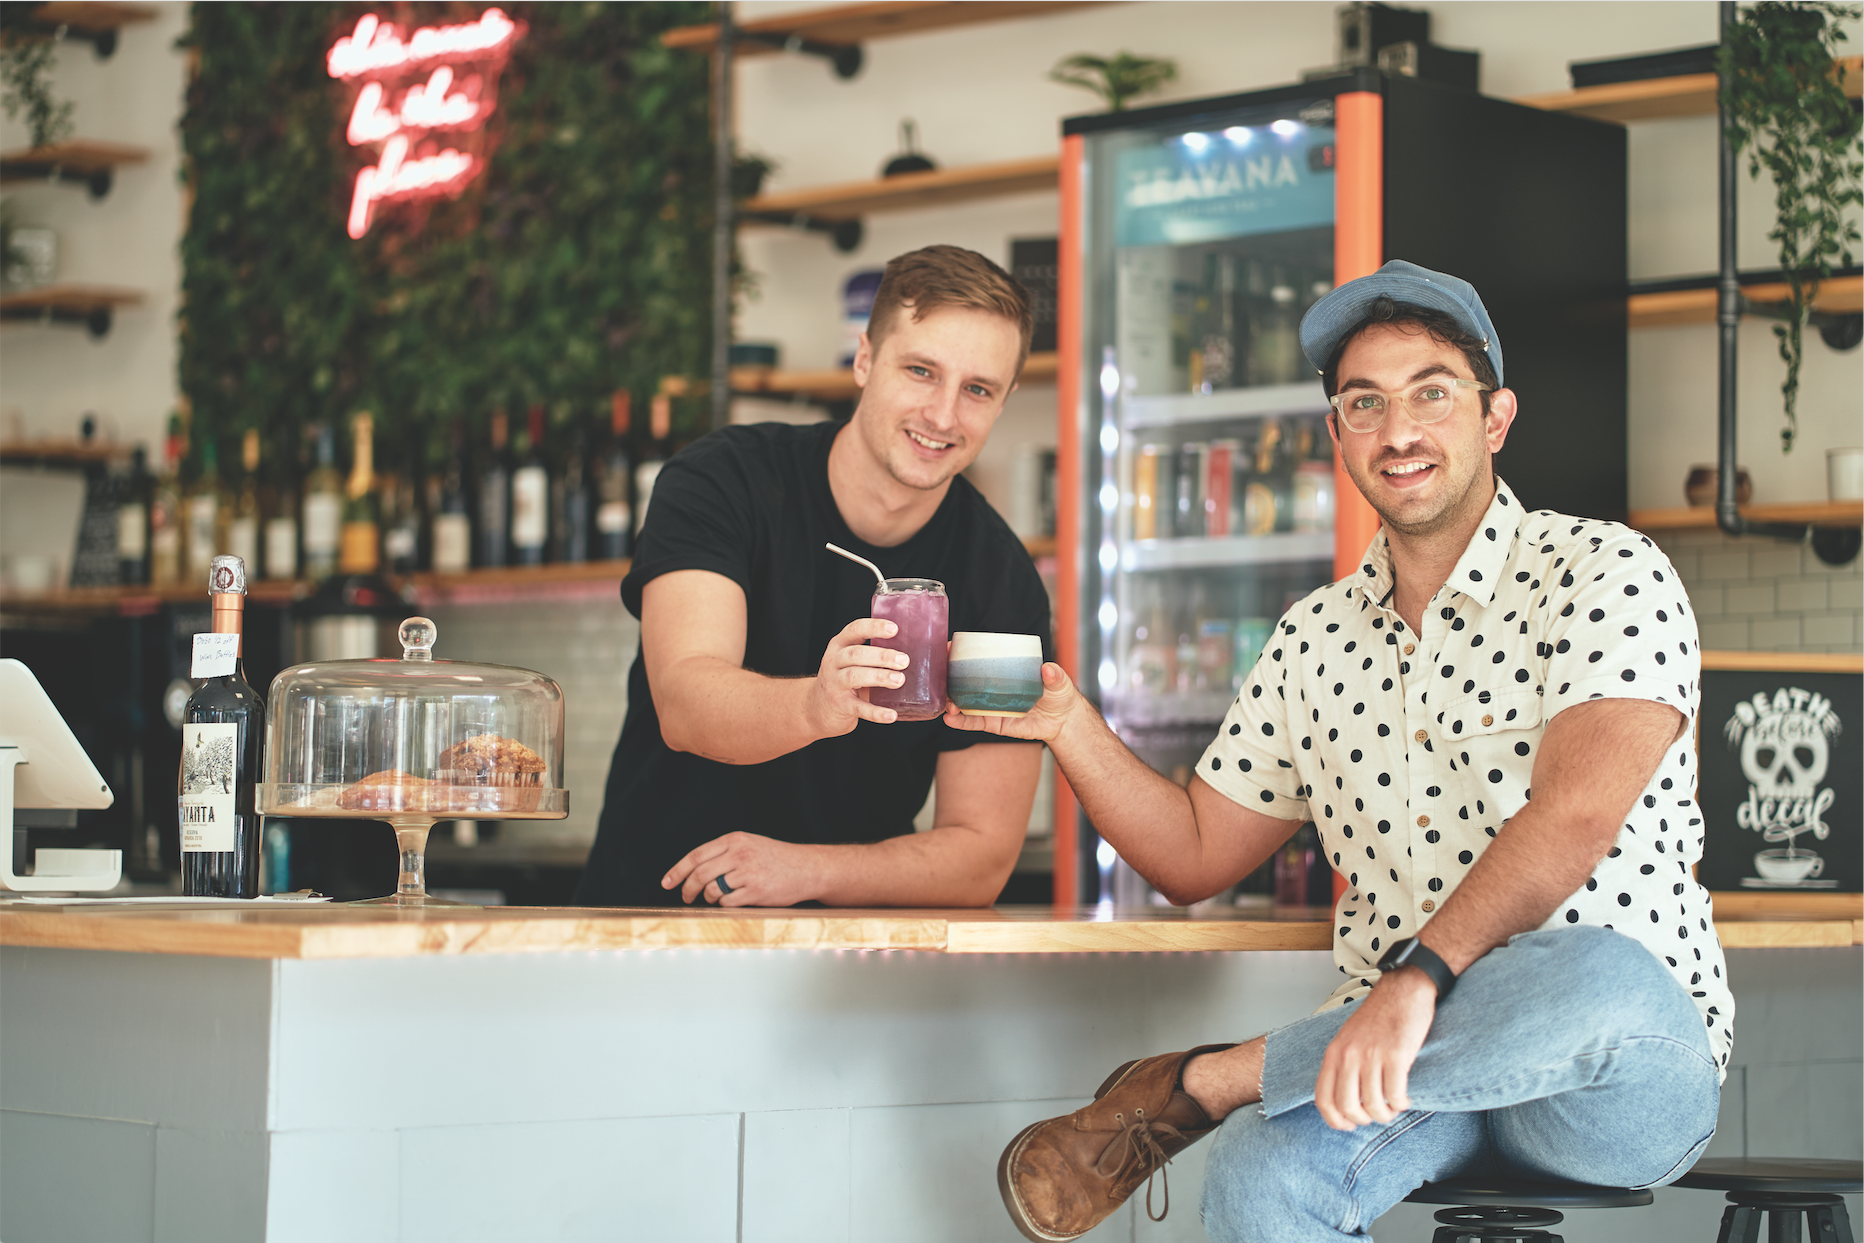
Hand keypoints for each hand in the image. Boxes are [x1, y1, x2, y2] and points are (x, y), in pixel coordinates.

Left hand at [662, 831, 821, 906]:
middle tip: (685, 897)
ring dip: (708, 897)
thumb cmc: (776, 858)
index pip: (696, 855)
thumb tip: (692, 870)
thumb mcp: (749, 844)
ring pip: (712, 890)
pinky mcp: (756, 892)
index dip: (678, 870)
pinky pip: (727, 902)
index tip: (666, 882)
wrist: (807, 868)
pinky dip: (724, 905)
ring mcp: (748, 873)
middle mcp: (740, 854)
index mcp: (735, 840)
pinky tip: (732, 900)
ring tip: (714, 897)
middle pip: (699, 874)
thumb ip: (724, 853)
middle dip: (687, 889)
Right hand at [807, 617, 910, 735]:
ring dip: (879, 677)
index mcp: (840, 645)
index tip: (894, 629)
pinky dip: (875, 712)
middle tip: (904, 660)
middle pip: (856, 654)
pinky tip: (890, 715)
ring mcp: (834, 684)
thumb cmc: (845, 679)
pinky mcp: (839, 705)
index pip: (855, 629)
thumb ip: (876, 654)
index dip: (874, 627)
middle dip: (881, 656)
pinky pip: (858, 708)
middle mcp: (833, 661)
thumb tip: (925, 650)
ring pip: (854, 676)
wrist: (817, 708)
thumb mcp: (853, 662)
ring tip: (899, 680)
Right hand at [941, 662, 1080, 742]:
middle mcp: (992, 686)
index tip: (947, 647)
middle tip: (939, 677)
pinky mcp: (994, 723)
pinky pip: (974, 723)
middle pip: (963, 680)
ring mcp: (990, 705)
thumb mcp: (1059, 680)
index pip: (978, 658)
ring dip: (951, 702)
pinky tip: (950, 720)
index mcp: (1003, 670)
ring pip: (964, 703)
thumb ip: (1054, 675)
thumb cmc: (1058, 693)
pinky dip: (961, 722)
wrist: (1063, 721)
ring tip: (947, 705)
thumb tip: (1048, 669)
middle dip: (947, 678)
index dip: (960, 653)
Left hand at [1312, 967, 1437, 1129]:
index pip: (1323, 1098)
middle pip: (1348, 1107)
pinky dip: (1402, 1104)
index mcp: (1334, 1052)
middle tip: (1376, 1115)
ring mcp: (1372, 1055)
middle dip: (1364, 1120)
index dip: (1335, 1120)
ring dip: (1386, 1114)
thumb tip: (1344, 1100)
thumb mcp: (1349, 1038)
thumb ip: (1342, 1064)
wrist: (1404, 989)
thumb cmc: (1379, 1016)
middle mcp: (1349, 1055)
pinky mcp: (1396, 1055)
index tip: (1349, 1126)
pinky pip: (1395, 1095)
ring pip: (1374, 1106)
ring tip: (1394, 1106)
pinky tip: (1405, 1099)